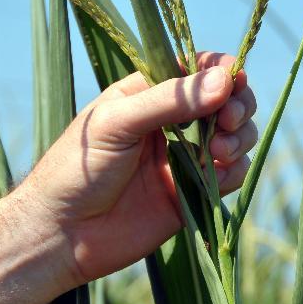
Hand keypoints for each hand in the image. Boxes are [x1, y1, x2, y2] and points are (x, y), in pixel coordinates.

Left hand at [16, 52, 257, 285]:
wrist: (62, 234)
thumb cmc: (76, 169)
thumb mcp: (117, 123)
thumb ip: (169, 101)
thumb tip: (224, 80)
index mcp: (148, 93)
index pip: (196, 69)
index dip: (222, 71)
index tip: (235, 80)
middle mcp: (170, 122)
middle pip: (226, 101)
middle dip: (238, 106)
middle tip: (229, 121)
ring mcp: (183, 158)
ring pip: (235, 137)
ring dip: (240, 138)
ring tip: (219, 151)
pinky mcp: (191, 192)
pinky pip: (230, 175)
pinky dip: (234, 172)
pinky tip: (216, 175)